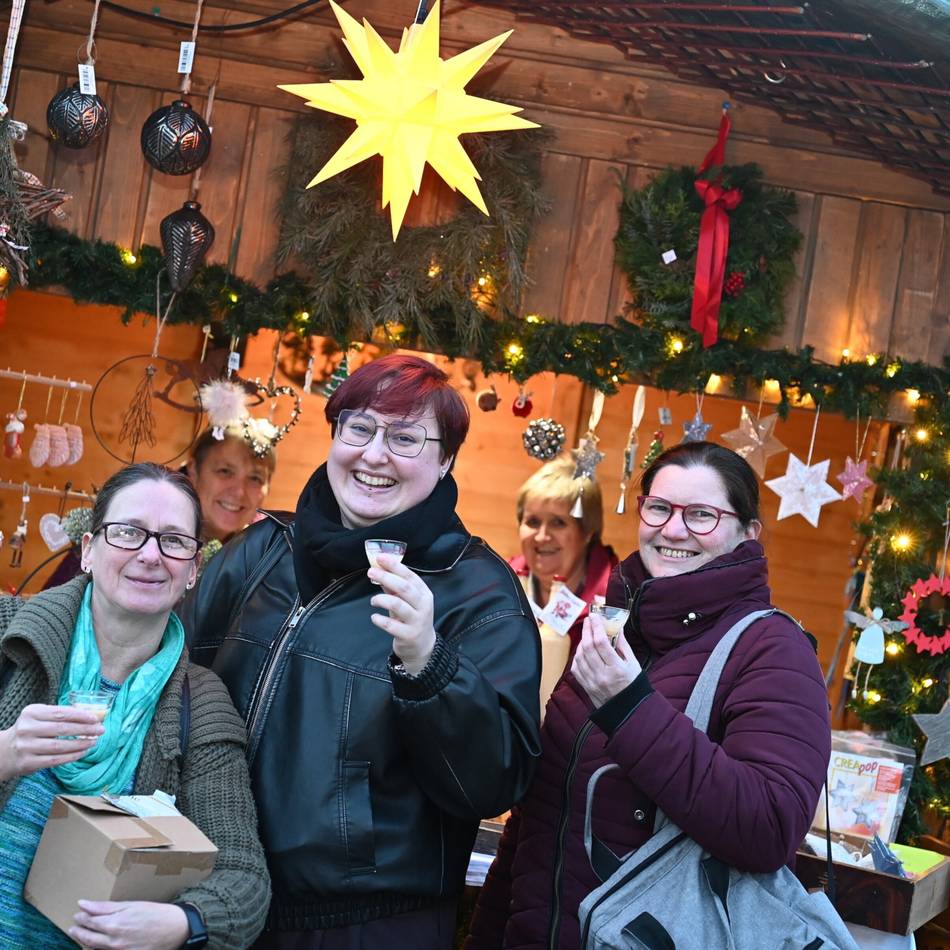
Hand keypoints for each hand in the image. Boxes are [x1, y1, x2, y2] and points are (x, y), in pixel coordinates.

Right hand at [0, 704, 102, 781]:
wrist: (4, 751)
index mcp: (31, 713)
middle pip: (62, 729)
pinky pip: (55, 760)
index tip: (96, 718)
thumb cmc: (30, 730)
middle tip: (100, 730)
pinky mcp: (27, 762)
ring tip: (94, 742)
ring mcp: (26, 746)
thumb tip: (92, 716)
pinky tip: (82, 752)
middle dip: (85, 730)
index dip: (80, 716)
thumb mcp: (39, 717)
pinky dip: (71, 756)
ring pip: (60, 746)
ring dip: (81, 744)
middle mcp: (27, 729)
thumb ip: (60, 715)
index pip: (61, 713)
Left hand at [69, 900, 188, 949]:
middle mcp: (113, 942)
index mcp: (114, 924)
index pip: (90, 921)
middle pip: (88, 937)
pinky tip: (96, 945)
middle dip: (79, 931)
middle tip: (74, 925)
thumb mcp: (131, 905)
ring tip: (82, 935)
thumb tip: (83, 904)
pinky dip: (97, 949)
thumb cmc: (155, 913)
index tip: (78, 913)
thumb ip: (105, 907)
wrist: (175, 929)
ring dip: (85, 941)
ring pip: (93, 948)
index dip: (82, 917)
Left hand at [368, 553, 435, 674]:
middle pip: (404, 587)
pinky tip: (374, 617)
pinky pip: (391, 625)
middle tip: (371, 572)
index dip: (394, 565)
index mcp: (424, 593)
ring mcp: (417, 621)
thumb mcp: (407, 601)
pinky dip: (379, 619)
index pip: (410, 575)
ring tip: (373, 601)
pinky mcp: (408, 635)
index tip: (380, 558)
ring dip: (381, 599)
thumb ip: (394, 587)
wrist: (422, 647)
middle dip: (386, 577)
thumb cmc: (412, 619)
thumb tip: (379, 570)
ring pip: (397, 604)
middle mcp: (423, 605)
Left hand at [571, 614, 642, 708]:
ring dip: (582, 642)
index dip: (596, 627)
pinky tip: (583, 650)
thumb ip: (623, 645)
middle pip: (588, 647)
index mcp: (616, 669)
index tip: (595, 616)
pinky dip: (578, 656)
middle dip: (587, 630)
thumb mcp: (633, 664)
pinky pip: (576, 667)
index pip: (601, 643)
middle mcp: (602, 675)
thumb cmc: (633, 685)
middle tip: (589, 620)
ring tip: (587, 634)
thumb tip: (617, 627)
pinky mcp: (586, 687)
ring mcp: (592, 682)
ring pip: (580, 656)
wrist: (628, 711)